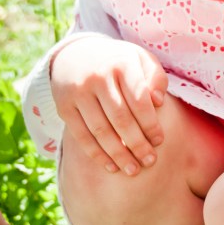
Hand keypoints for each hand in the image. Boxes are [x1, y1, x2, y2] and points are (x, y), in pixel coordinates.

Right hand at [51, 37, 167, 174]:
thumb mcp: (141, 60)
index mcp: (122, 64)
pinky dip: (96, 153)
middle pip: (120, 118)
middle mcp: (98, 77)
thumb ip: (156, 78)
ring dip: (118, 154)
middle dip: (137, 144)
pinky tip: (111, 166)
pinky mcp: (64, 106)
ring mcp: (78, 92)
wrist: (76, 54)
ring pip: (100, 130)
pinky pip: (81, 135)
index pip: (139, 100)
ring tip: (132, 169)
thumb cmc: (119, 63)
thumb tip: (159, 102)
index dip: (150, 124)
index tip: (160, 141)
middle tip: (150, 161)